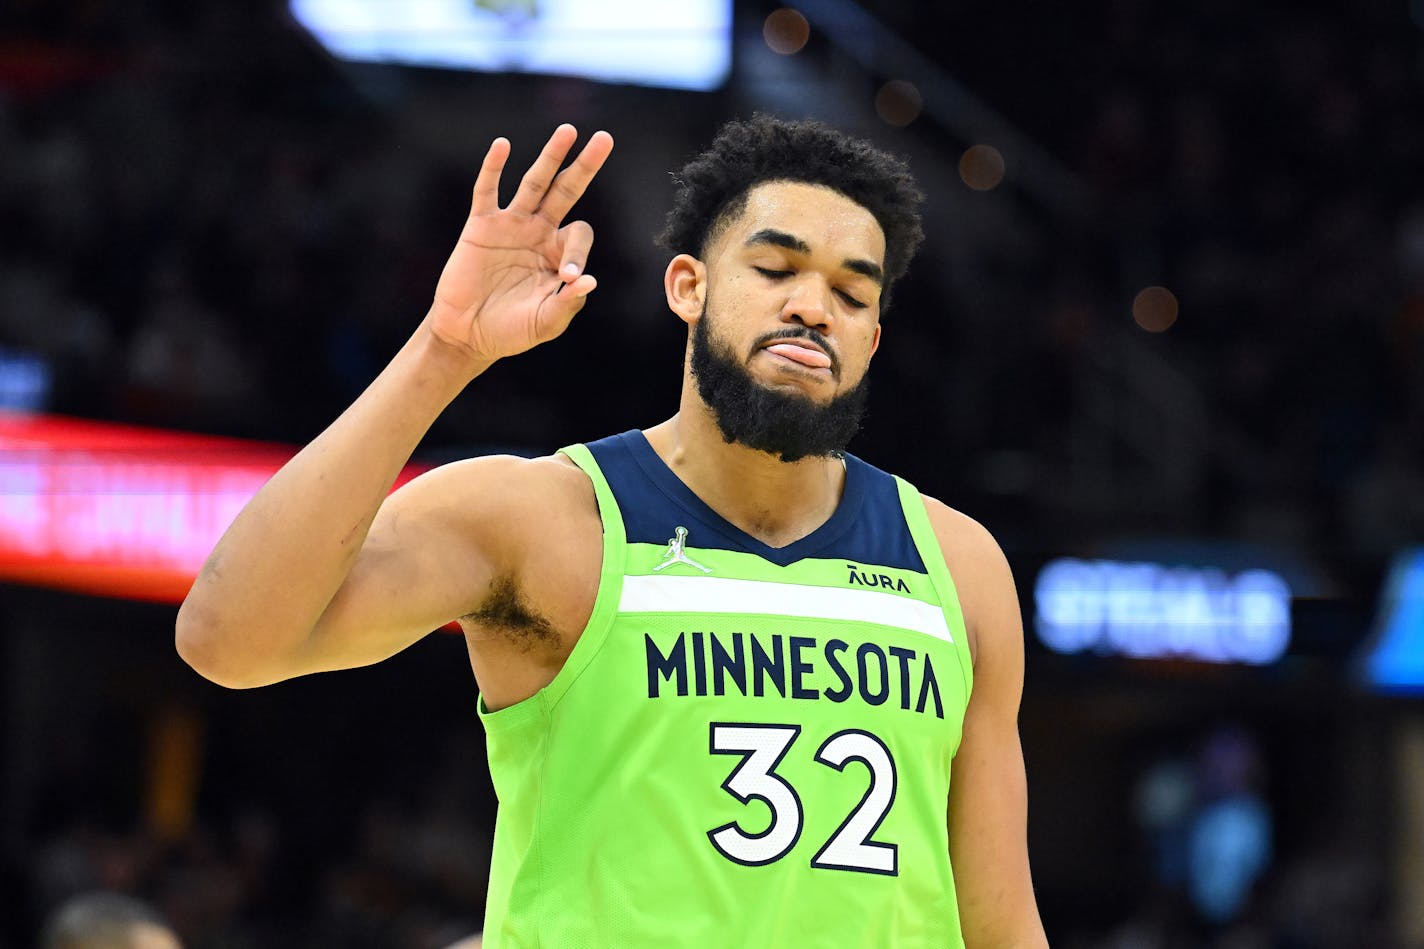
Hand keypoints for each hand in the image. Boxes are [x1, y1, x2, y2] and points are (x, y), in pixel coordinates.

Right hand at [428, 124, 613, 363]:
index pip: (579, 235)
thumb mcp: (546, 323)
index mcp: (559, 254)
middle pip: (566, 191)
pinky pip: (487, 191)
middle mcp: (538, 232)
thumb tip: (588, 279)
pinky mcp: (480, 226)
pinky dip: (493, 169)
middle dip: (585, 166)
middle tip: (604, 138)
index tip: (567, 277)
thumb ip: (568, 304)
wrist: (469, 335)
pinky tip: (502, 146)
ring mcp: (510, 225)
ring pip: (534, 183)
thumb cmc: (512, 331)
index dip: (578, 252)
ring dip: (550, 157)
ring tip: (567, 131)